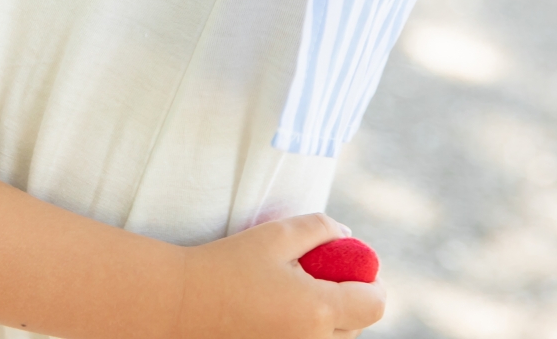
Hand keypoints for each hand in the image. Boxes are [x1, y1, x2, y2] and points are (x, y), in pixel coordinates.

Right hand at [174, 214, 385, 338]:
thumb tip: (347, 235)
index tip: (354, 263)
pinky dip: (307, 329)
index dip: (372, 280)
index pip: (375, 304)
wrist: (181, 304)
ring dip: (330, 315)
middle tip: (319, 271)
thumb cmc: (228, 265)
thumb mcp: (277, 234)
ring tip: (294, 289)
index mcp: (319, 311)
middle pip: (358, 325)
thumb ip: (320, 228)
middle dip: (350, 296)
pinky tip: (279, 308)